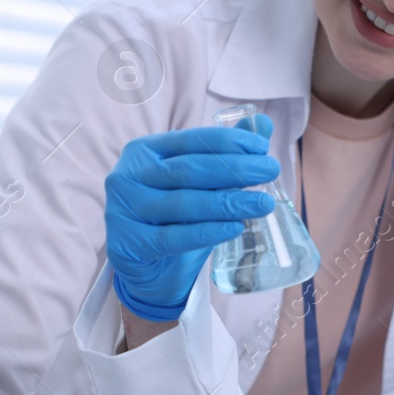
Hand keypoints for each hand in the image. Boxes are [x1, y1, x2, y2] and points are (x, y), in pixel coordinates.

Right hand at [105, 119, 278, 320]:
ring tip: (262, 203)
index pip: (190, 140)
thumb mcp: (199, 186)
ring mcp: (123, 209)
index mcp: (144, 151)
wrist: (146, 269)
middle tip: (270, 171)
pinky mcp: (127, 243)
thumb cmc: (175, 219)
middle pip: (188, 170)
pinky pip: (173, 237)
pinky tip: (235, 228)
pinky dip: (206, 232)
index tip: (263, 147)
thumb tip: (264, 124)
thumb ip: (226, 154)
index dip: (228, 142)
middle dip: (234, 169)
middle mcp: (127, 175)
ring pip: (183, 203)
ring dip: (227, 202)